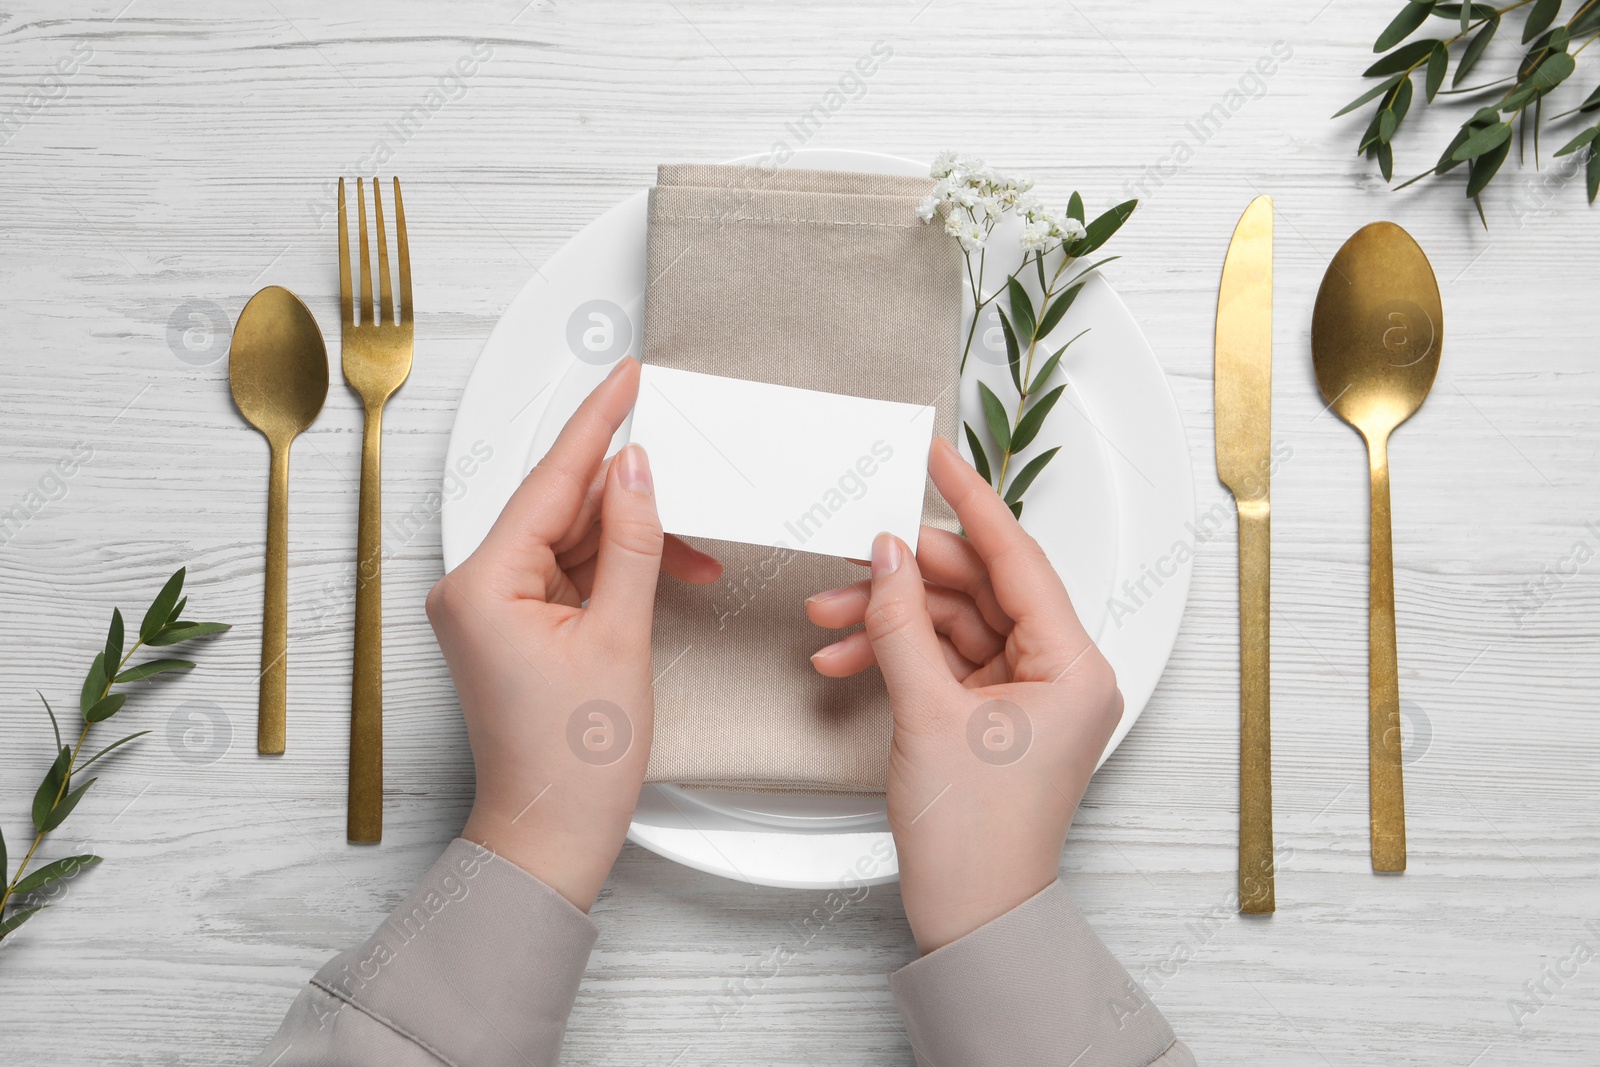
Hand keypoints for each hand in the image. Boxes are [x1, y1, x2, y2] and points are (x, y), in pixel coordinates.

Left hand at [425, 358, 719, 910]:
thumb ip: (634, 543)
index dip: (597, 424)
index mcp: (481, 584)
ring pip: (572, 539)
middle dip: (627, 491)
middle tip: (682, 457)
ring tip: (691, 543)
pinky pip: (572, 573)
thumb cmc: (572, 761)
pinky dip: (618, 568)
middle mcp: (473, 588)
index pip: (551, 481)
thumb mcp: (620, 638)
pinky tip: (667, 569)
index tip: (626, 379)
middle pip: (561, 507)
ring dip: (633, 536)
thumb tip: (639, 471)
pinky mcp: (515, 625)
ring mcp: (492, 608)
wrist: (552, 836)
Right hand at [804, 436, 1122, 952]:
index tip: (937, 457)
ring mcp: (1026, 694)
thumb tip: (887, 554)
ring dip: (888, 619)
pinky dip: (895, 655)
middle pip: (978, 588)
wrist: (972, 918)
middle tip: (853, 553)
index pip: (1018, 558)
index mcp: (1074, 665)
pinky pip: (942, 660)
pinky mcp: (993, 715)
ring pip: (952, 623)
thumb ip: (901, 624)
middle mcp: (1059, 672)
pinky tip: (845, 656)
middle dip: (906, 575)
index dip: (971, 503)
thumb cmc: (977, 840)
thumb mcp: (927, 716)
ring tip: (828, 618)